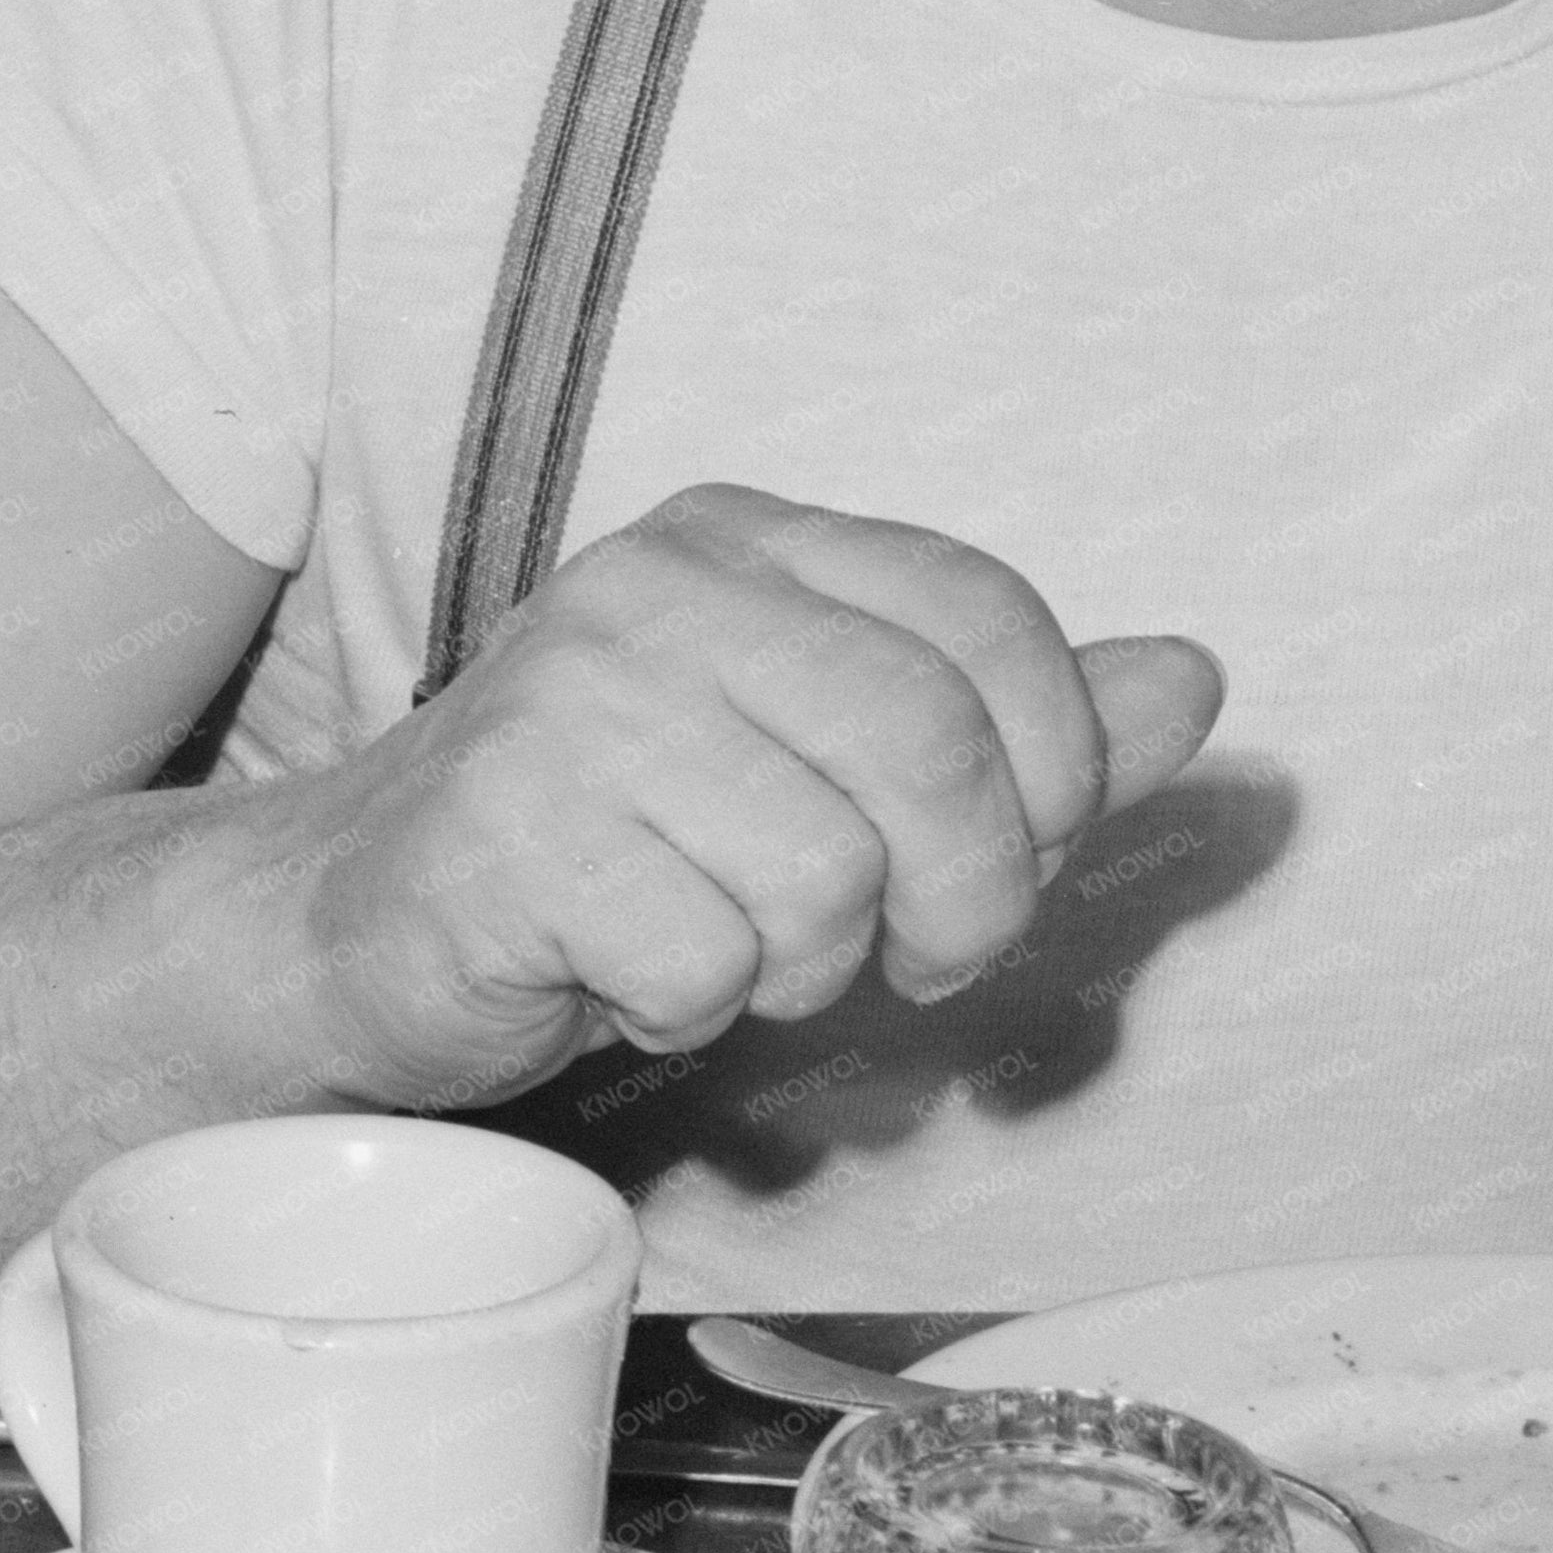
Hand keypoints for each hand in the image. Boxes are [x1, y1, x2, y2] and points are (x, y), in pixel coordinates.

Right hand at [281, 486, 1222, 1114]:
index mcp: (743, 543)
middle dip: (963, 896)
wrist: (356, 921)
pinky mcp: (502, 831)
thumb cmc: (618, 844)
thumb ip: (1015, 726)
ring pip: (826, 873)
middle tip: (908, 956)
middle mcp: (652, 591)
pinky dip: (687, 1009)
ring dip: (802, 967)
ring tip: (719, 949)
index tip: (1010, 854)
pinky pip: (703, 962)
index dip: (1053, 767)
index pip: (987, 617)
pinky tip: (622, 976)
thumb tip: (1196, 678)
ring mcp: (565, 703)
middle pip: (931, 747)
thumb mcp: (827, 763)